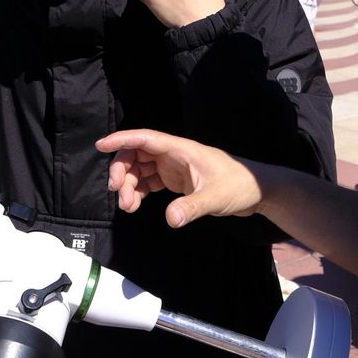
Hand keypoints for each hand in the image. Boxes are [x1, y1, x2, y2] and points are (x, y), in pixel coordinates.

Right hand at [99, 128, 262, 228]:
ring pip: (141, 169)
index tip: (101, 145)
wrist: (256, 191)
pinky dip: (138, 191)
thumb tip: (170, 219)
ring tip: (128, 207)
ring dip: (129, 185)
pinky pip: (149, 181)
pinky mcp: (176, 180)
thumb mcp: (216, 198)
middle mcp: (174, 155)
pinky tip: (135, 205)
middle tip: (118, 193)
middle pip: (137, 154)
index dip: (122, 139)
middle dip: (122, 170)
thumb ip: (192, 207)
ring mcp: (174, 167)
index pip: (146, 139)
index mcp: (181, 150)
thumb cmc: (239, 185)